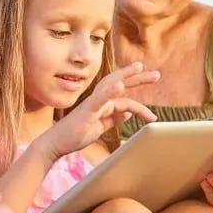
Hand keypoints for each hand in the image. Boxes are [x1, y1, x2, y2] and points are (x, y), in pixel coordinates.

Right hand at [40, 62, 158, 159]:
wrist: (56, 144)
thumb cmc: (75, 135)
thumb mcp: (99, 127)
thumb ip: (113, 118)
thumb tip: (127, 114)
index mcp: (102, 104)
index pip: (122, 93)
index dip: (137, 89)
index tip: (152, 88)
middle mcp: (97, 100)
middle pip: (119, 83)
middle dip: (138, 77)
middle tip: (157, 74)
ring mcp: (92, 103)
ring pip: (111, 86)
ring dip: (126, 76)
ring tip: (140, 68)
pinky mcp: (87, 110)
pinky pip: (100, 99)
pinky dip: (110, 91)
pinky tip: (120, 86)